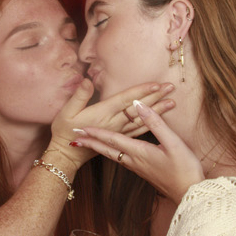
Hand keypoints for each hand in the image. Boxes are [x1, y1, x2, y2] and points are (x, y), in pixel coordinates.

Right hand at [48, 79, 173, 161]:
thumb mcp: (67, 112)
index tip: (156, 84)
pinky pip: (138, 131)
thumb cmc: (64, 131)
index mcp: (104, 113)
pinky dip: (150, 124)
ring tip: (172, 102)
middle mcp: (114, 122)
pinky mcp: (119, 138)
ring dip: (158, 110)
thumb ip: (79, 96)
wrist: (67, 155)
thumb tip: (87, 80)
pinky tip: (160, 119)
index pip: (127, 99)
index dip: (142, 91)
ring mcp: (118, 131)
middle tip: (171, 88)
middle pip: (138, 108)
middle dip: (156, 97)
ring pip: (142, 120)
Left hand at [72, 107, 204, 205]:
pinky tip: (113, 151)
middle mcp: (134, 161)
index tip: (80, 129)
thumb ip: (156, 123)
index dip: (96, 133)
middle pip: (107, 150)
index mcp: (139, 152)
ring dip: (99, 148)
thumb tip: (139, 105)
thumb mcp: (173, 143)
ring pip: (113, 155)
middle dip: (90, 143)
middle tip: (73, 138)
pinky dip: (111, 152)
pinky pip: (121, 159)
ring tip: (88, 142)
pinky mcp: (143, 171)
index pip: (112, 140)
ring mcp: (138, 167)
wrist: (189, 193)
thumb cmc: (184, 168)